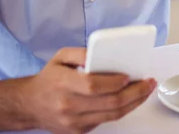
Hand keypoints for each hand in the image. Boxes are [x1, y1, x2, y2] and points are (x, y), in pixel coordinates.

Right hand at [21, 48, 156, 133]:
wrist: (30, 105)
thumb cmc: (48, 79)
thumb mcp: (61, 57)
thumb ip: (81, 52)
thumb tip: (102, 52)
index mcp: (62, 84)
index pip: (93, 86)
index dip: (114, 82)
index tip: (128, 76)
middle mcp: (68, 105)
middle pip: (109, 103)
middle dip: (135, 93)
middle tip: (148, 83)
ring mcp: (73, 122)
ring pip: (112, 115)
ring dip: (134, 103)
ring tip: (145, 91)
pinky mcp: (78, 131)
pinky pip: (106, 121)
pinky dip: (121, 110)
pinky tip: (131, 100)